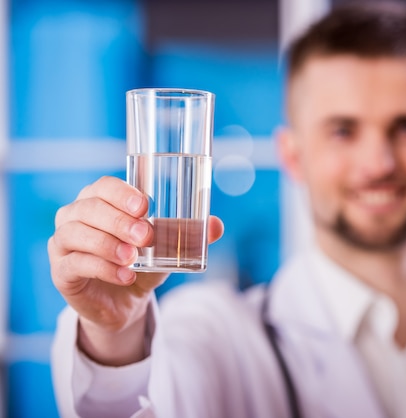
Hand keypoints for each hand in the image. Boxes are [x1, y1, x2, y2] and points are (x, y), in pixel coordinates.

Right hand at [48, 176, 223, 364]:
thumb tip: (216, 226)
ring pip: (76, 234)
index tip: (145, 206)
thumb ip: (191, 234)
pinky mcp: (61, 271)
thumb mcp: (168, 246)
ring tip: (134, 257)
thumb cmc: (145, 261)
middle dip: (118, 220)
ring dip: (107, 244)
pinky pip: (73, 264)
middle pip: (88, 208)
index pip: (103, 187)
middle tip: (146, 236)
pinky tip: (124, 275)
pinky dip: (101, 268)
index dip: (121, 193)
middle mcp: (75, 216)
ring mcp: (63, 243)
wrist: (125, 300)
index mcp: (99, 200)